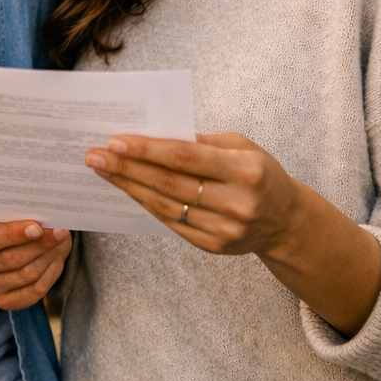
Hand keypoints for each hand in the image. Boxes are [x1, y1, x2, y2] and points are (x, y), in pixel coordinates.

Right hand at [0, 220, 71, 310]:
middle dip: (39, 244)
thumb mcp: (8, 211)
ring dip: (47, 257)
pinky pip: (34, 292)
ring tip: (58, 241)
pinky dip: (50, 274)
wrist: (12, 244)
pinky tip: (54, 259)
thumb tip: (41, 216)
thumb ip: (18, 212)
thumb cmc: (10, 222)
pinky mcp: (3, 302)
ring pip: (26, 274)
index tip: (38, 227)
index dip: (14, 234)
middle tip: (59, 232)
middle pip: (10, 259)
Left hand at [85, 133, 301, 256]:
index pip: (185, 157)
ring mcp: (224, 229)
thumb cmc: (259, 173)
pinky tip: (127, 190)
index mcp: (245, 170)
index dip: (148, 150)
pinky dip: (145, 204)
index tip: (116, 141)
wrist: (285, 221)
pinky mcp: (213, 246)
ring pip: (165, 206)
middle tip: (95, 155)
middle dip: (127, 168)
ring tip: (103, 171)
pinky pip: (170, 223)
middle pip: (169, 183)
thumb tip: (155, 134)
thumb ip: (202, 141)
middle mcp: (235, 202)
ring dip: (129, 187)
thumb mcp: (241, 146)